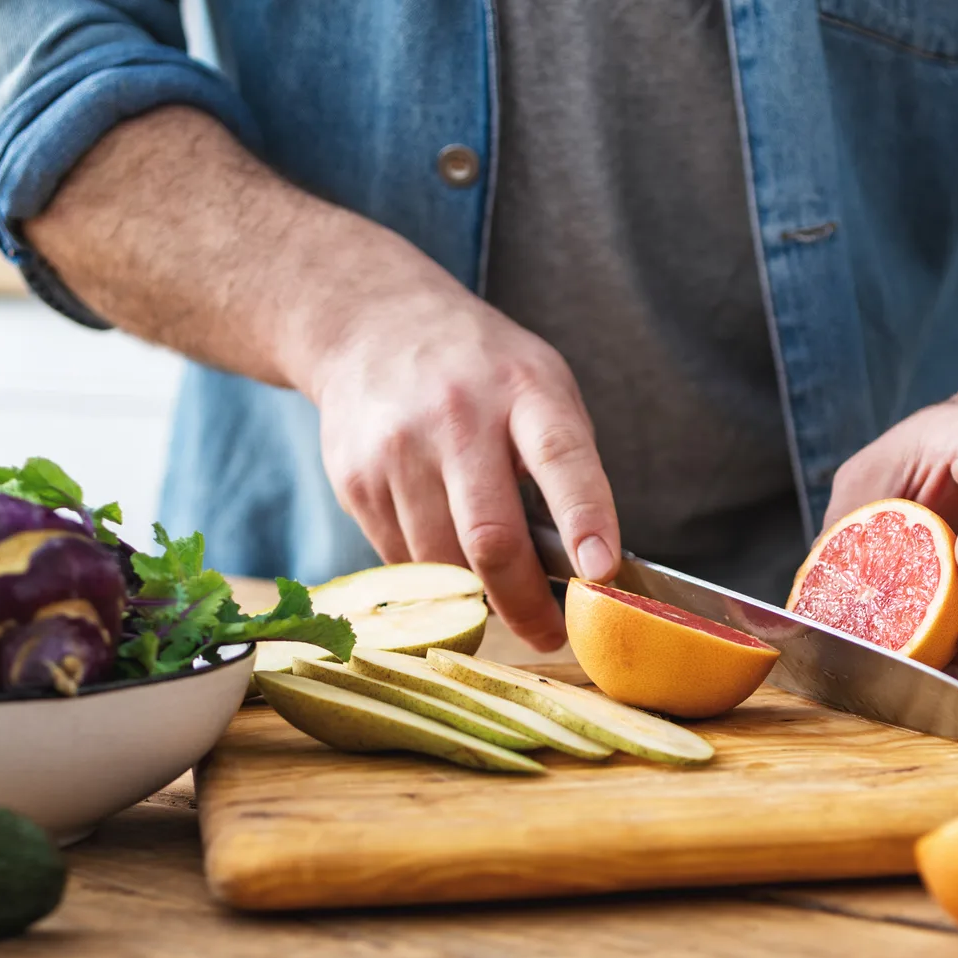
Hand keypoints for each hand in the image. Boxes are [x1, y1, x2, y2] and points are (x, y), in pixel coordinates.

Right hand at [23, 109, 621, 651]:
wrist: (370, 323)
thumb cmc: (481, 369)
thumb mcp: (540, 385)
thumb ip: (565, 463)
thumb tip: (587, 568)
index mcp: (525, 390)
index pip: (561, 458)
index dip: (585, 518)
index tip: (602, 572)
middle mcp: (457, 416)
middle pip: (489, 535)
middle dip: (524, 603)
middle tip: (549, 635)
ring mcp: (397, 449)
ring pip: (440, 563)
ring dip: (474, 597)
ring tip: (499, 598)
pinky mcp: (355, 479)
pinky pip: (401, 559)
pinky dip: (431, 577)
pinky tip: (445, 559)